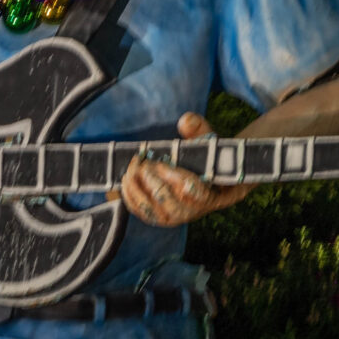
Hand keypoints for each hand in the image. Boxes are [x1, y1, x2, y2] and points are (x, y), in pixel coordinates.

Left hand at [119, 112, 254, 228]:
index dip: (176, 179)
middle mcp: (193, 211)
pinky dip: (130, 196)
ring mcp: (174, 217)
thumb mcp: (209, 142)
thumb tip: (186, 121)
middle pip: (169, 203)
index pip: (195, 192)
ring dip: (137, 188)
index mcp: (212, 195)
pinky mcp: (158, 217)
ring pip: (151, 210)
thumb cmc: (208, 160)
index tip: (161, 164)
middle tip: (142, 163)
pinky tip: (126, 179)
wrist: (204, 180)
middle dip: (152, 182)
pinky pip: (140, 212)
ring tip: (132, 168)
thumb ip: (200, 130)